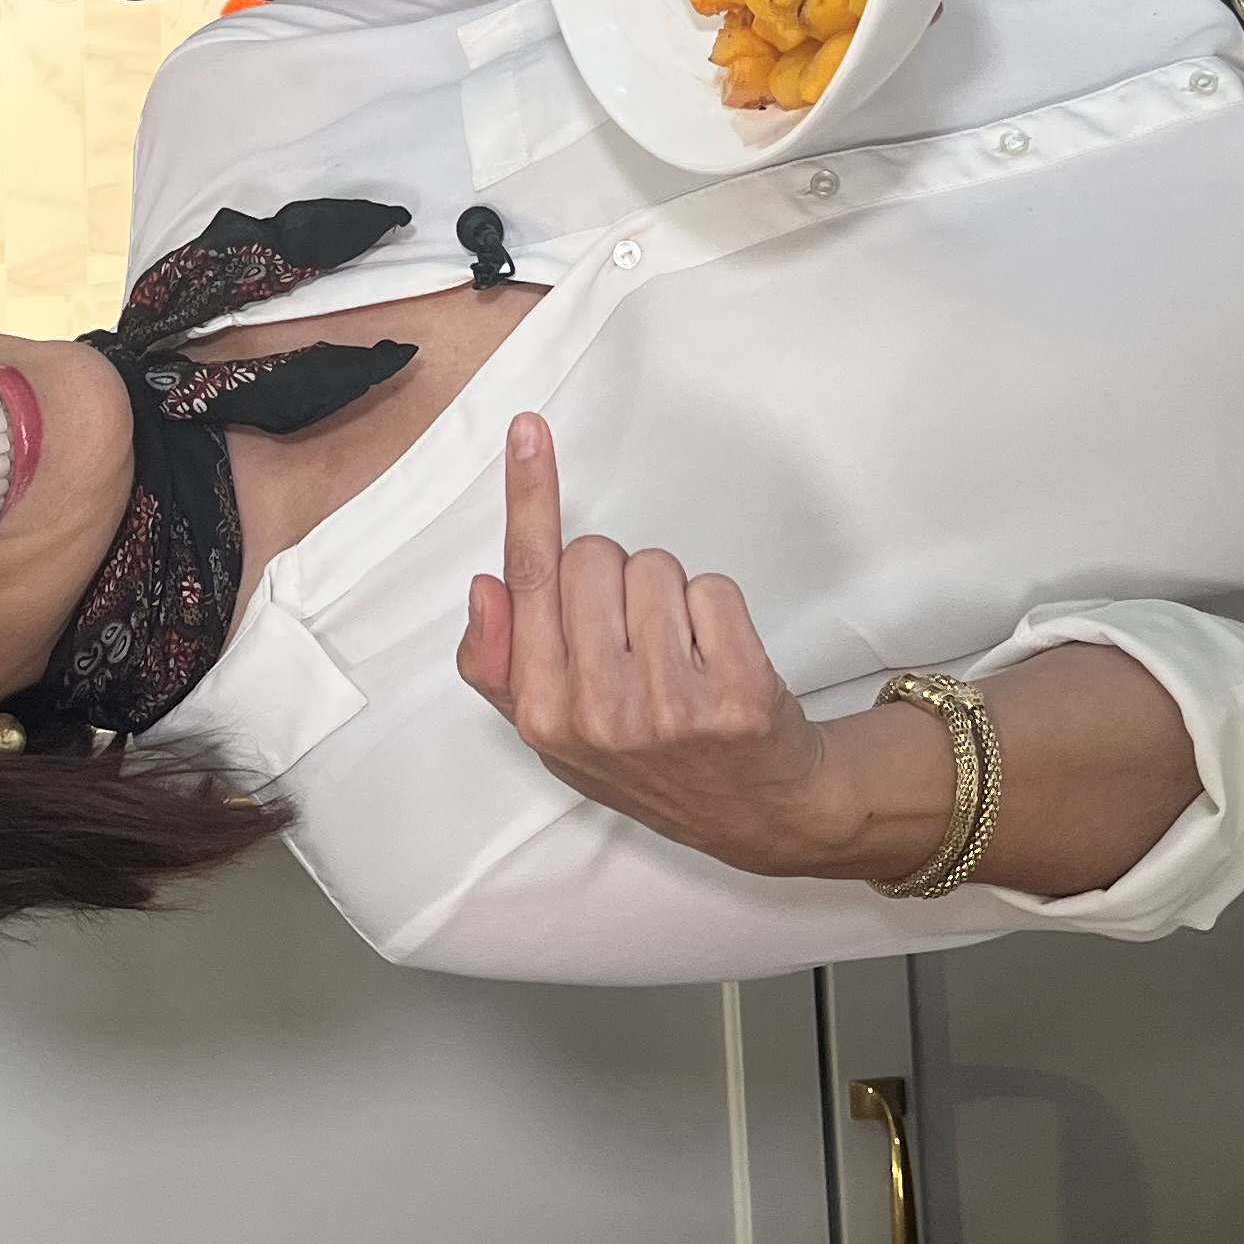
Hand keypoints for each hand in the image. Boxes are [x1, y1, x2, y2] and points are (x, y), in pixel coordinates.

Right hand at [453, 413, 874, 879]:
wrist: (759, 812)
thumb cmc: (648, 758)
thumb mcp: (554, 732)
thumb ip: (499, 664)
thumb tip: (484, 587)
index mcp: (544, 714)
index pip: (529, 578)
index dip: (529, 498)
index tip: (530, 432)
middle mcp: (601, 714)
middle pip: (594, 556)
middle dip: (616, 578)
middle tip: (636, 639)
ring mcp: (671, 707)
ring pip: (656, 567)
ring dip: (670, 597)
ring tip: (680, 655)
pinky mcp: (736, 694)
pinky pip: (713, 588)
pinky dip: (719, 612)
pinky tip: (717, 661)